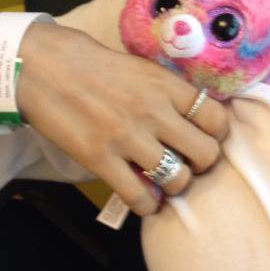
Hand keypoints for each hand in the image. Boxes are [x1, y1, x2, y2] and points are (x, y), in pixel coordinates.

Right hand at [16, 22, 228, 215]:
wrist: (50, 69)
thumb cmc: (100, 67)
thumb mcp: (146, 69)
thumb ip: (172, 93)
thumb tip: (197, 117)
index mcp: (169, 86)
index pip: (217, 118)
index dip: (218, 133)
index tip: (208, 136)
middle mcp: (156, 113)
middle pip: (206, 153)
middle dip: (204, 162)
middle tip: (191, 161)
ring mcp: (129, 138)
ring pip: (178, 179)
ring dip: (177, 184)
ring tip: (167, 178)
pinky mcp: (101, 160)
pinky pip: (138, 196)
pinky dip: (147, 204)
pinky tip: (145, 197)